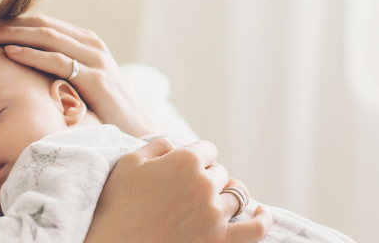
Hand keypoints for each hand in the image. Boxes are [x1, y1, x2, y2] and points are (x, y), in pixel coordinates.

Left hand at [0, 14, 156, 136]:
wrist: (137, 131)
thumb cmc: (104, 111)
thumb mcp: (81, 84)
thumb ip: (60, 70)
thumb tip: (25, 70)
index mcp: (86, 42)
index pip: (44, 23)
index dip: (14, 21)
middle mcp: (92, 45)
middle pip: (43, 25)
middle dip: (9, 23)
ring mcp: (95, 60)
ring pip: (48, 37)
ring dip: (14, 34)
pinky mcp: (96, 79)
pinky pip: (58, 60)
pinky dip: (32, 54)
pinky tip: (10, 53)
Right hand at [84, 139, 272, 242]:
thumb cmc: (116, 206)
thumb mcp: (129, 163)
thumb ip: (158, 146)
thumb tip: (176, 146)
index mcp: (184, 161)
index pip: (207, 150)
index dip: (196, 159)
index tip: (184, 170)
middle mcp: (205, 184)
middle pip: (221, 173)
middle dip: (207, 179)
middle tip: (186, 193)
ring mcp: (215, 214)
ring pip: (237, 196)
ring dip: (225, 197)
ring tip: (212, 204)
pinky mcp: (221, 241)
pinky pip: (256, 228)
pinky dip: (262, 219)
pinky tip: (260, 213)